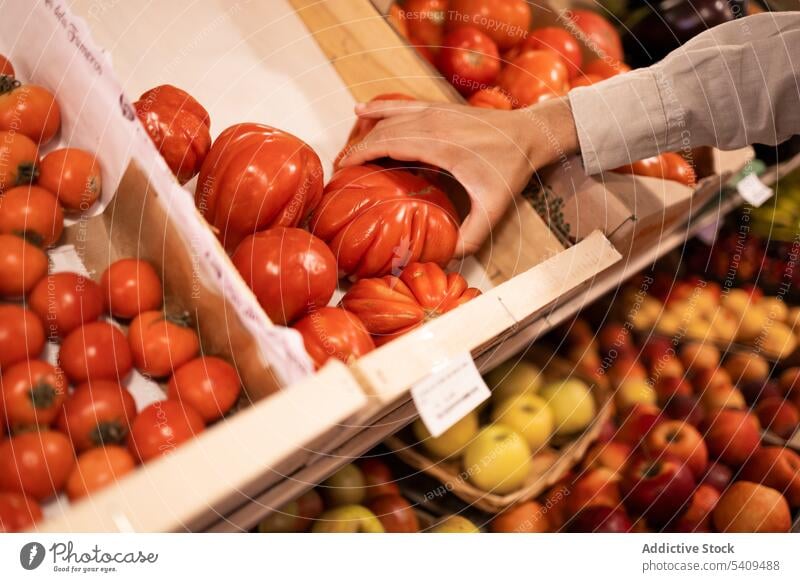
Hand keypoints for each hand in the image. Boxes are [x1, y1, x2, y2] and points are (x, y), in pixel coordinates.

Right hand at [339, 97, 578, 255]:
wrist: (531, 134)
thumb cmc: (510, 169)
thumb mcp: (494, 208)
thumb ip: (471, 235)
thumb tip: (446, 257)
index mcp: (438, 143)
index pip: (386, 144)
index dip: (360, 156)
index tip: (342, 172)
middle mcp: (431, 121)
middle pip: (381, 131)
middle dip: (356, 148)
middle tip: (339, 172)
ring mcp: (434, 110)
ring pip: (387, 116)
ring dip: (363, 131)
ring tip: (345, 150)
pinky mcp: (438, 107)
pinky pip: (400, 104)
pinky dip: (378, 108)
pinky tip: (360, 109)